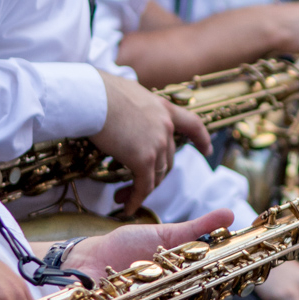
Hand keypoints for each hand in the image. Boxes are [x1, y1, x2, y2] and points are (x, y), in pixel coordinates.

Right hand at [93, 70, 211, 213]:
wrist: (91, 96)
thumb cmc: (99, 92)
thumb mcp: (128, 93)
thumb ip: (136, 107)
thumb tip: (127, 112)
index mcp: (163, 108)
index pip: (192, 124)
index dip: (201, 138)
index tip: (207, 149)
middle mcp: (165, 127)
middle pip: (167, 159)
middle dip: (153, 176)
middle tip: (135, 186)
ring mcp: (157, 144)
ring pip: (155, 175)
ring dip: (141, 190)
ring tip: (122, 198)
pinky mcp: (144, 159)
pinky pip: (144, 186)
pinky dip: (136, 199)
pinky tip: (127, 207)